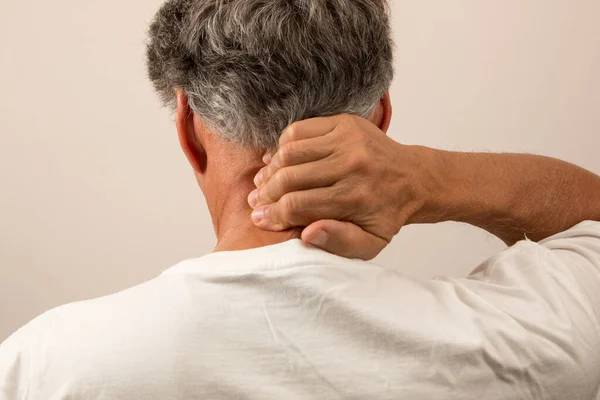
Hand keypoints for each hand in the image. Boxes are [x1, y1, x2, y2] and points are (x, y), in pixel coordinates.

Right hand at [247, 114, 438, 259]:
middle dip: (266, 193)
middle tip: (256, 201)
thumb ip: (339, 243)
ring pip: (290, 152)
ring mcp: (347, 140)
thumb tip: (306, 234)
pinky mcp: (344, 123)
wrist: (413, 179)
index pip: (298, 205)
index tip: (260, 218)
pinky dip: (283, 145)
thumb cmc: (386, 214)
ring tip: (264, 182)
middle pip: (289, 177)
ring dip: (271, 169)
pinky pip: (299, 130)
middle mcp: (351, 166)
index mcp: (356, 198)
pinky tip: (279, 160)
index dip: (273, 214)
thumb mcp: (370, 243)